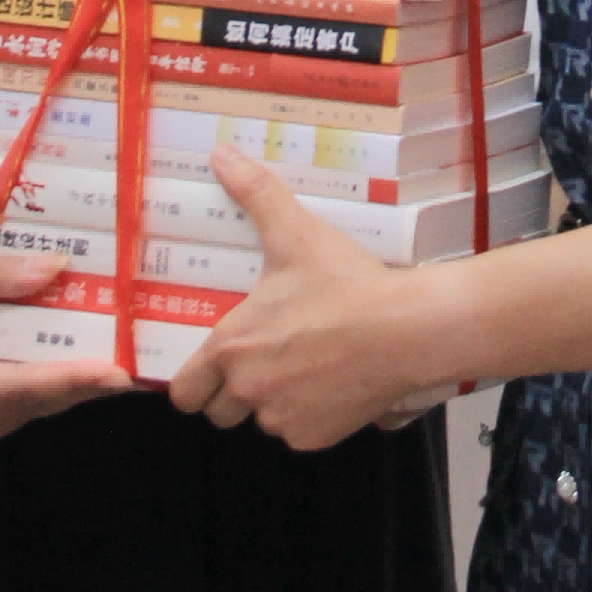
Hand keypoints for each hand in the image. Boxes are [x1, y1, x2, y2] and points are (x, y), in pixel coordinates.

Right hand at [0, 241, 130, 454]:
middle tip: (128, 351)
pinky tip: (48, 354)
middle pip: (22, 405)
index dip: (72, 380)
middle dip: (74, 379)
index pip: (16, 389)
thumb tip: (58, 269)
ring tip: (99, 347)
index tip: (120, 373)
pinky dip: (22, 385)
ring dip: (51, 383)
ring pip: (12, 412)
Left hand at [168, 151, 441, 450]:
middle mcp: (250, 390)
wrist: (407, 329)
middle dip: (234, 393)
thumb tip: (221, 155)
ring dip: (275, 402)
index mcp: (232, 346)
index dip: (194, 382)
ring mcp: (284, 418)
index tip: (211, 368)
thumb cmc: (346, 284)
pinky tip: (332, 383)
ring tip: (304, 366)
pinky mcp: (316, 437)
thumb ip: (255, 193)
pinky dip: (311, 415)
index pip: (185, 392)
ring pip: (263, 420)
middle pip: (220, 412)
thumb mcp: (297, 234)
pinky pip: (300, 433)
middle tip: (262, 362)